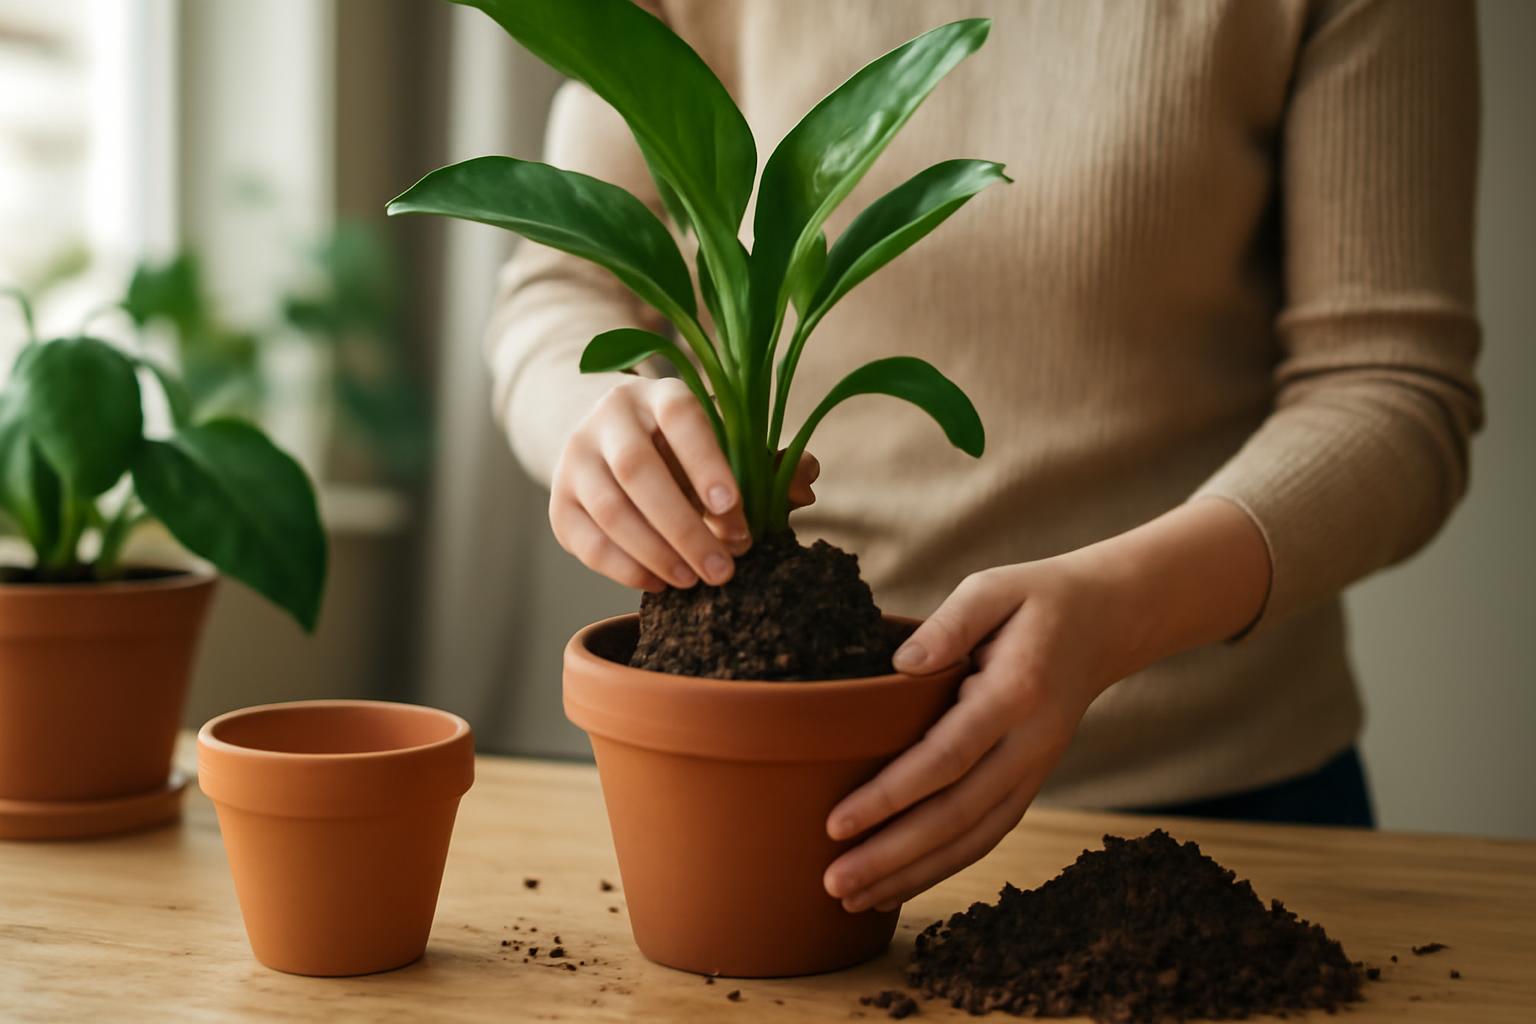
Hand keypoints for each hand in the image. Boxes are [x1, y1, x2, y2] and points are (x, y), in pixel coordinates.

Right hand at [549, 377, 817, 590]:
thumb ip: (763, 464)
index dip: (706, 462)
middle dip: (684, 526)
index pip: (681, 417)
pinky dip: (625, 568)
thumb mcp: (722, 446)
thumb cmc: (683, 451)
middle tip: (723, 568)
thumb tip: (805, 484)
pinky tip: (660, 583)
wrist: (608, 445)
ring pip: (611, 508)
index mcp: (659, 395)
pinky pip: (587, 541)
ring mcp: (576, 459)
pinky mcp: (559, 503)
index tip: (733, 509)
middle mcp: (609, 419)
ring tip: (693, 581)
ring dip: (656, 552)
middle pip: (638, 470)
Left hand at [821, 554, 1130, 911]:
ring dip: (914, 874)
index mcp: (1016, 693)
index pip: (946, 757)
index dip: (891, 795)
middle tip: (834, 884)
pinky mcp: (1031, 782)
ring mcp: (1035, 770)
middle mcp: (1030, 744)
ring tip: (854, 901)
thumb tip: (903, 663)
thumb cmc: (1035, 599)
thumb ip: (948, 622)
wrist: (1107, 621)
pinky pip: (987, 835)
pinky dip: (944, 866)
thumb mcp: (992, 587)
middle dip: (892, 856)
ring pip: (974, 838)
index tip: (837, 823)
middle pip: (957, 815)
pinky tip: (899, 886)